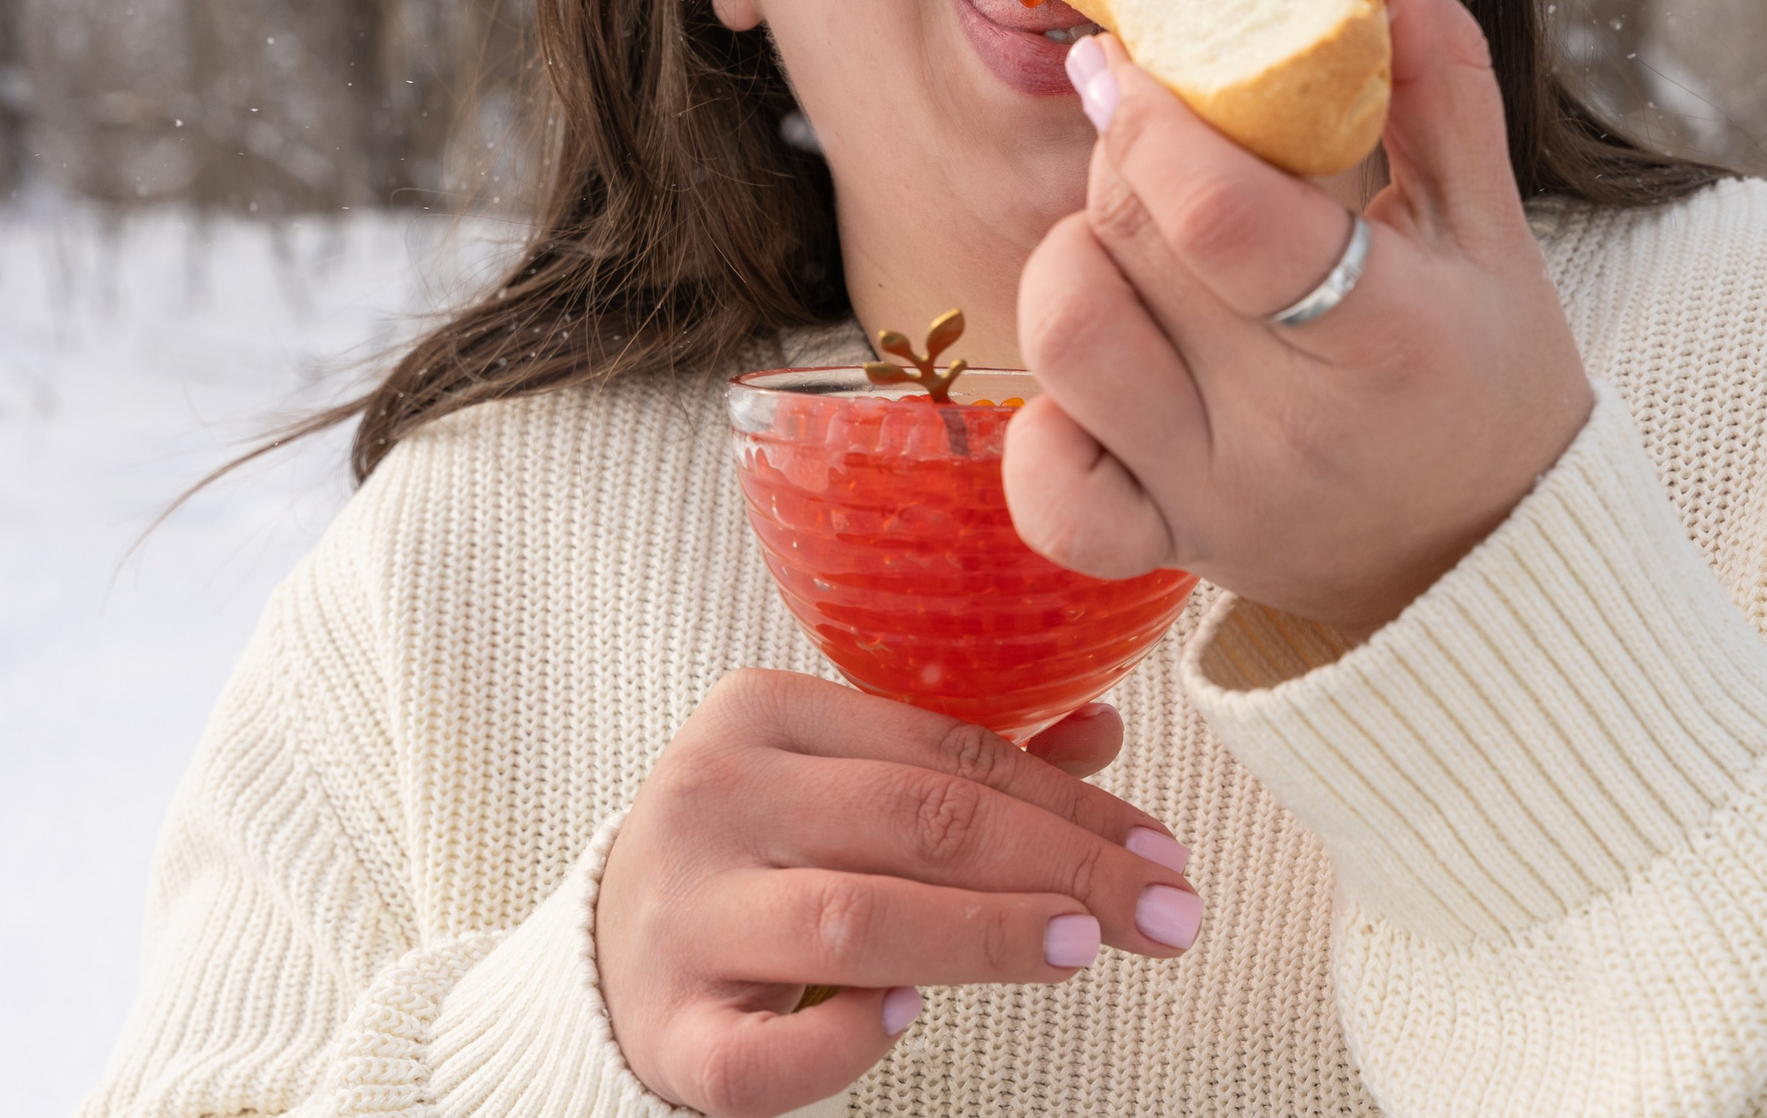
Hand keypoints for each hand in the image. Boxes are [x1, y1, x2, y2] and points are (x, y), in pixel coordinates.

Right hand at [596, 671, 1196, 1117]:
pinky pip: (764, 1053)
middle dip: (1063, 866)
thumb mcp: (846, 785)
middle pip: (918, 822)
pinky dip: (844, 1042)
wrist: (601, 956)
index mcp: (761, 712)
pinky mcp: (668, 1029)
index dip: (1071, 802)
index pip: (947, 751)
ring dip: (985, 934)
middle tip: (1165, 911)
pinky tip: (909, 1020)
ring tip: (1080, 947)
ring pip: (855, 918)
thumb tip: (1105, 732)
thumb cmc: (755, 858)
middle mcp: (715, 799)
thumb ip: (966, 764)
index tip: (1162, 849)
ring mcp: (683, 915)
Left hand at [1006, 0, 1594, 632]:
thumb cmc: (1488, 370)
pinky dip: (1044, 421)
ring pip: (1069, 339)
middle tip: (1156, 128)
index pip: (1219, 214)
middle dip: (1124, 153)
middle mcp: (1291, 431)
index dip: (1152, 117)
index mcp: (1387, 337)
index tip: (1130, 57)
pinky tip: (1101, 370)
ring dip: (1075, 255)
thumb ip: (1434, 74)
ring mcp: (1216, 498)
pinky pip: (1048, 488)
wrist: (1485, 557)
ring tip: (1132, 238)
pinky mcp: (1162, 547)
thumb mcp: (1489, 223)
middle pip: (1131, 245)